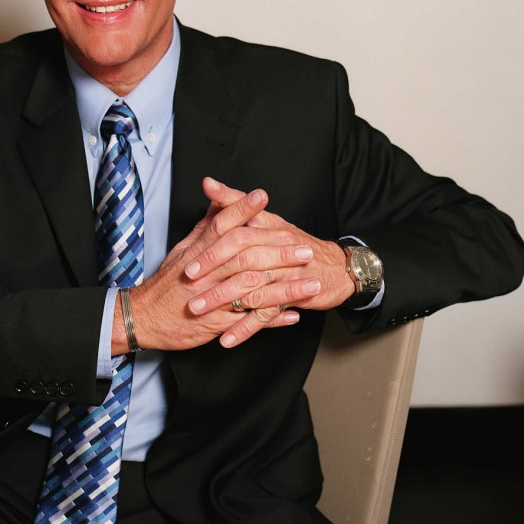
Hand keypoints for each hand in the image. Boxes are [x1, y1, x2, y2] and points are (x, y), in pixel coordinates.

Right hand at [115, 187, 299, 352]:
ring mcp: (212, 297)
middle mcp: (207, 272)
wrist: (144, 317)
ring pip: (253, 289)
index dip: (242, 209)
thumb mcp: (183, 249)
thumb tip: (217, 198)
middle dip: (279, 251)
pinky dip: (273, 318)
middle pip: (246, 256)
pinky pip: (249, 320)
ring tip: (312, 283)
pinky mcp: (216, 322)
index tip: (263, 196)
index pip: (221, 224)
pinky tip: (294, 314)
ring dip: (286, 288)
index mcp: (198, 251)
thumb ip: (205, 225)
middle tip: (305, 248)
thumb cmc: (167, 283)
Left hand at [183, 179, 354, 346]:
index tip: (188, 260)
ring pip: (251, 286)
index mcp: (268, 227)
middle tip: (187, 282)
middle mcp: (277, 247)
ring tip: (198, 310)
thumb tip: (209, 185)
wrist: (336, 268)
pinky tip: (226, 339)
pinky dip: (245, 328)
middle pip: (242, 257)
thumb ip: (236, 203)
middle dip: (213, 270)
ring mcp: (286, 273)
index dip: (212, 245)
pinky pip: (267, 314)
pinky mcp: (295, 296)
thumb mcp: (266, 219)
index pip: (237, 230)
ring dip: (222, 300)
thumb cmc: (295, 243)